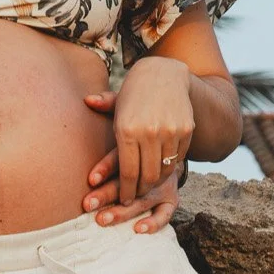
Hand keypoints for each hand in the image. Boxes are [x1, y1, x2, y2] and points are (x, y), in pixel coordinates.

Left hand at [82, 143, 179, 232]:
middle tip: (88, 204)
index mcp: (140, 151)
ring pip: (141, 199)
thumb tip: (90, 172)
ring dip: (121, 211)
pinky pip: (165, 213)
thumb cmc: (138, 153)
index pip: (120, 160)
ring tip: (102, 219)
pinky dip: (153, 222)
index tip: (90, 180)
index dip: (105, 169)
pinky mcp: (172, 199)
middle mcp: (153, 168)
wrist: (168, 154)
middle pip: (129, 182)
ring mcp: (163, 185)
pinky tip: (138, 229)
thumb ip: (109, 157)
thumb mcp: (124, 146)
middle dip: (106, 194)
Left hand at [91, 55, 194, 203]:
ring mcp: (169, 131)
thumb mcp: (118, 100)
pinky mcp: (186, 130)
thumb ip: (103, 105)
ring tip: (148, 187)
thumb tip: (87, 101)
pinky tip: (163, 171)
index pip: (128, 172)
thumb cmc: (135, 91)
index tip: (124, 201)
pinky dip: (170, 168)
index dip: (126, 191)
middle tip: (136, 198)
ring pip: (164, 170)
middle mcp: (148, 132)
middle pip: (147, 176)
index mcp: (126, 128)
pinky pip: (178, 158)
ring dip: (156, 183)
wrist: (165, 72)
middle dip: (141, 192)